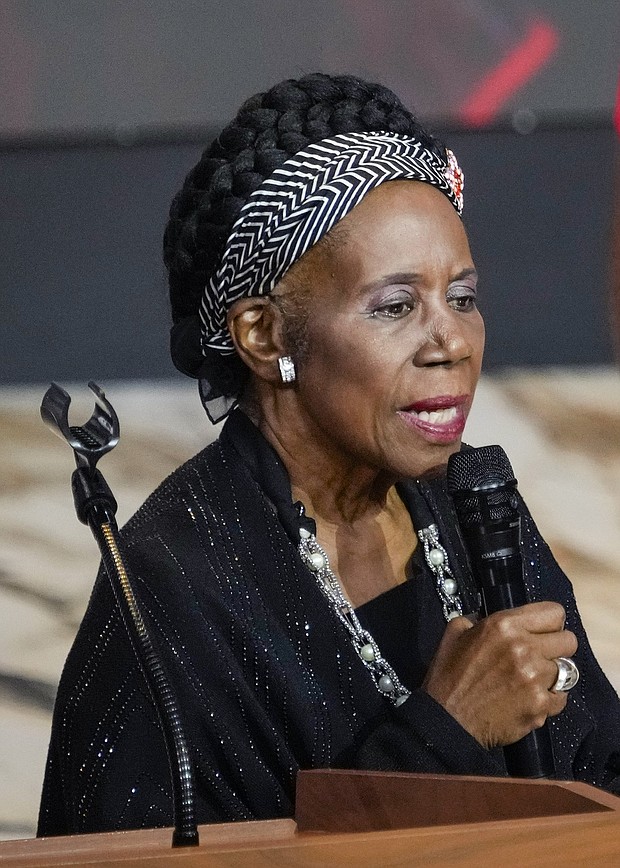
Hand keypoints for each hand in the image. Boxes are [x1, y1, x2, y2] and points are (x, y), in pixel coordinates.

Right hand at [423, 602, 577, 748]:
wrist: (448, 721)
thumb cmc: (448, 678)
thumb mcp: (454, 633)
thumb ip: (477, 619)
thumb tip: (493, 619)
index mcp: (504, 626)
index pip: (554, 613)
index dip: (549, 622)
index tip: (543, 631)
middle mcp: (524, 648)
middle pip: (569, 640)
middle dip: (556, 647)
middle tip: (539, 656)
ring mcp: (535, 678)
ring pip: (568, 670)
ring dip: (552, 674)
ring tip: (532, 679)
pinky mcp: (541, 705)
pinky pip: (562, 697)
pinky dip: (550, 698)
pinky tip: (530, 698)